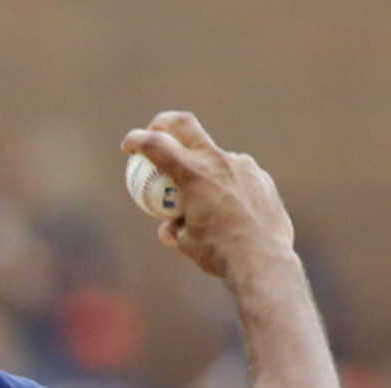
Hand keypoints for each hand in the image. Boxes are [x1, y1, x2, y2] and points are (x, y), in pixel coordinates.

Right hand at [122, 111, 295, 284]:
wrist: (263, 260)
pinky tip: (227, 210)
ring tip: (200, 199)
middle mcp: (218, 161)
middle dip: (163, 123)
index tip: (128, 147)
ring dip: (201, 169)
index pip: (156, 145)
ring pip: (214, 157)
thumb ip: (174, 225)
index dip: (136, 141)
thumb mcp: (185, 241)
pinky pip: (236, 175)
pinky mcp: (261, 177)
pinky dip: (225, 187)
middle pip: (185, 124)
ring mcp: (244, 166)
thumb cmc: (217, 252)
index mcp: (193, 174)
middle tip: (155, 133)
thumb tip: (168, 225)